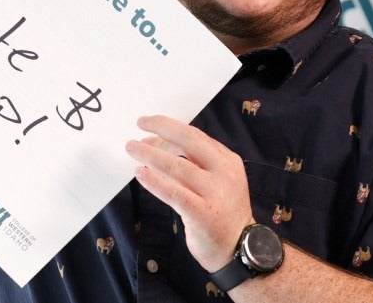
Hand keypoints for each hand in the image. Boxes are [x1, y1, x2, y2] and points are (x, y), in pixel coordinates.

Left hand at [126, 115, 254, 271]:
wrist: (239, 249)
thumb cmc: (221, 213)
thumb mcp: (216, 182)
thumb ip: (193, 164)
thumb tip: (156, 145)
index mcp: (228, 161)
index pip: (196, 136)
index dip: (169, 127)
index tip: (149, 123)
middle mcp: (224, 173)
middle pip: (189, 141)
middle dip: (162, 128)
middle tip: (140, 123)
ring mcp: (215, 193)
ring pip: (178, 166)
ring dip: (151, 155)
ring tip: (132, 149)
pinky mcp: (204, 214)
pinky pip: (174, 193)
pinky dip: (155, 182)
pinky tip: (140, 174)